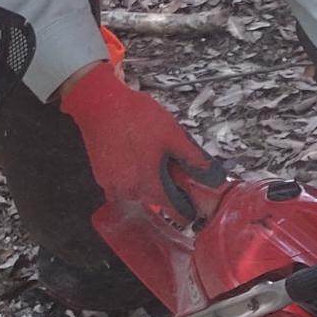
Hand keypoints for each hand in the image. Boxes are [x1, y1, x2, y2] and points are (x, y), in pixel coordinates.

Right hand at [59, 61, 220, 219]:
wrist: (100, 104)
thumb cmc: (136, 117)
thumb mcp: (173, 135)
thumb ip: (194, 159)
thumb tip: (216, 178)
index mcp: (150, 185)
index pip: (175, 211)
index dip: (187, 209)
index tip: (193, 205)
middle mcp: (129, 191)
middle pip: (156, 201)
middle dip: (167, 190)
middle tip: (172, 168)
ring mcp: (112, 186)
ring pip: (138, 195)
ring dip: (147, 185)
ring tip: (152, 160)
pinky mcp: (101, 178)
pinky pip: (122, 187)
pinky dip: (131, 179)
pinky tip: (135, 160)